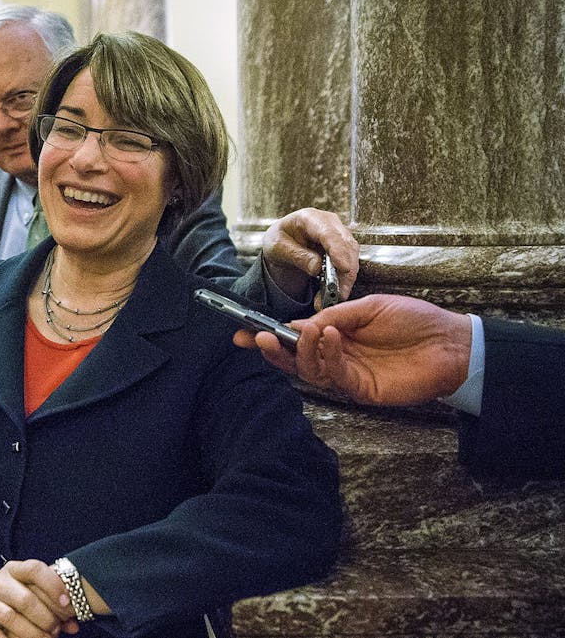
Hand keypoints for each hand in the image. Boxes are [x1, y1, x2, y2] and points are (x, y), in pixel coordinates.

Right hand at [0, 560, 78, 637]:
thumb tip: (73, 626)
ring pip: (11, 618)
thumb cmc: (12, 599)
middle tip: (57, 628)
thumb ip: (53, 604)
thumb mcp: (29, 591)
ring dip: (34, 633)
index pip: (34, 569)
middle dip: (47, 618)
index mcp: (13, 570)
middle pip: (25, 599)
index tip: (66, 603)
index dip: (53, 585)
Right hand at [233, 294, 471, 405]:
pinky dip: (327, 355)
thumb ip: (335, 315)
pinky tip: (330, 337)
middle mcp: (336, 356)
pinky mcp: (361, 389)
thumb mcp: (370, 306)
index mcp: (336, 335)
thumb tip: (300, 324)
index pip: (295, 336)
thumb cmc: (415, 320)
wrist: (452, 343)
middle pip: (294, 359)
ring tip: (306, 331)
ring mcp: (348, 374)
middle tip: (257, 337)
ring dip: (301, 350)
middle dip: (271, 349)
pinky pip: (334, 375)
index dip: (270, 334)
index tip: (243, 330)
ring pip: (308, 370)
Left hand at [260, 208, 358, 307]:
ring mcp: (339, 234)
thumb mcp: (278, 247)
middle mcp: (329, 223)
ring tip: (334, 298)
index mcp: (309, 218)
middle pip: (346, 245)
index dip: (338, 250)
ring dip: (346, 279)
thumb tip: (316, 268)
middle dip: (345, 271)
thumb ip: (297, 256)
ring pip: (351, 257)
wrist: (283, 242)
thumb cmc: (280, 239)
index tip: (343, 267)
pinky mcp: (343, 248)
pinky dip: (344, 280)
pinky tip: (335, 294)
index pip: (328, 233)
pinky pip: (349, 264)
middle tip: (338, 293)